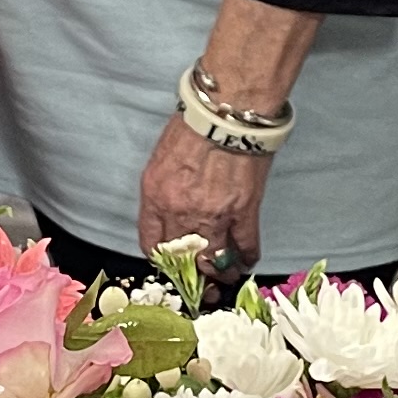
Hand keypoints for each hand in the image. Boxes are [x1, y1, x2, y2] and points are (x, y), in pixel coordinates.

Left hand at [138, 119, 273, 282]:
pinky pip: (245, 245)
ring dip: (219, 274)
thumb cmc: (194, 126)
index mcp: (156, 197)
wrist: (227, 112)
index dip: (161, 259)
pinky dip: (247, 257)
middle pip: (183, 260)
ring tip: (223, 277)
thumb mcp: (160, 160)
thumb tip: (171, 215)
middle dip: (190, 277)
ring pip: (214, 260)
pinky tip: (246, 261)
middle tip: (197, 285)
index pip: (151, 243)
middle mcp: (181, 212)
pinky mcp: (244, 211)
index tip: (169, 263)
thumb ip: (162, 192)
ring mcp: (214, 215)